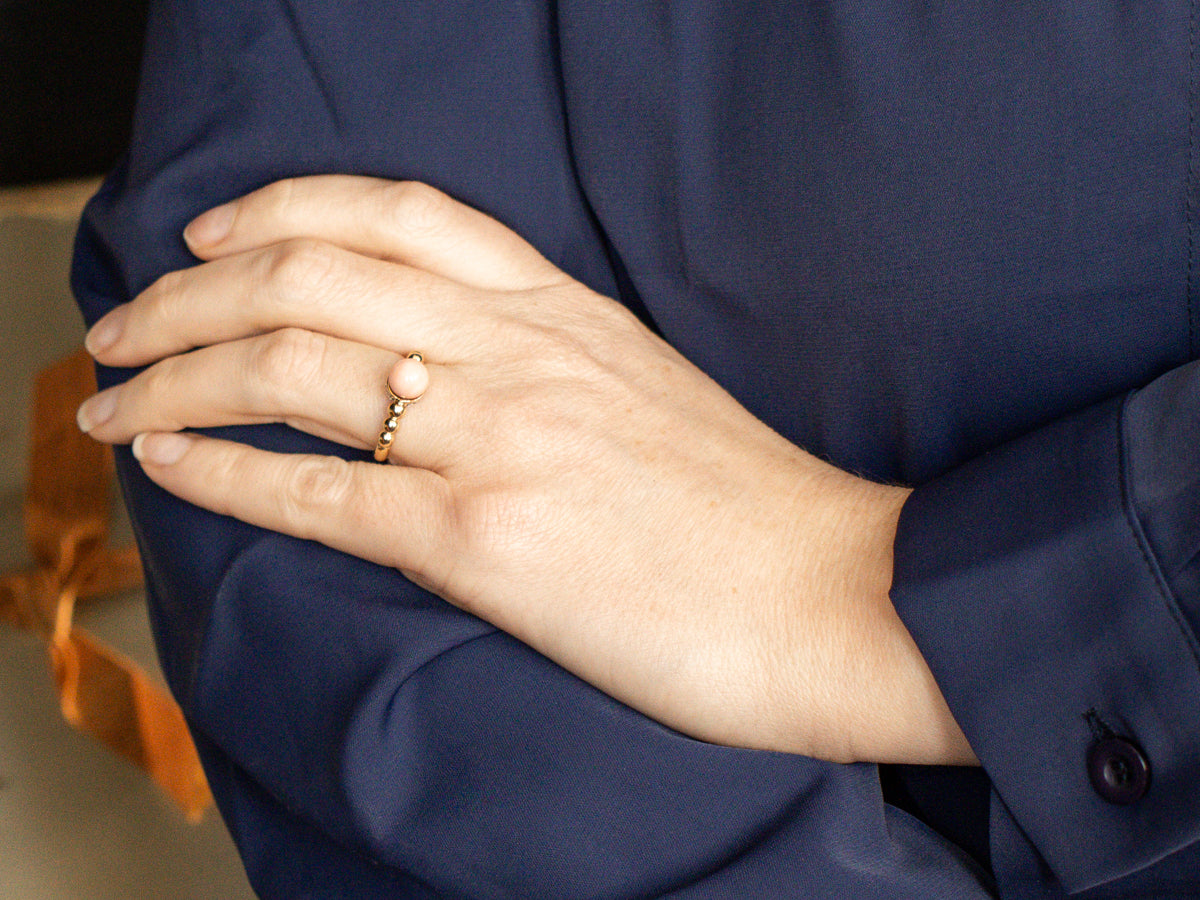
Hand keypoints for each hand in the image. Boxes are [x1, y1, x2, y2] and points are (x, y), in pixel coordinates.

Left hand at [78, 176, 973, 764]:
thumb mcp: (646, 388)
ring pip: (292, 369)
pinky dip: (222, 473)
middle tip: (124, 324)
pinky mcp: (487, 539)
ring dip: (175, 375)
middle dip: (186, 293)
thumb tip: (450, 371)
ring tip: (110, 397)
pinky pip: (318, 494)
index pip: (393, 213)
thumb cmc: (750, 506)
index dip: (279, 208)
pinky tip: (168, 465)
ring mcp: (498, 438)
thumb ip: (549, 360)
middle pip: (309, 276)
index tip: (214, 234)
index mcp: (560, 309)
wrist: (834, 591)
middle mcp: (517, 350)